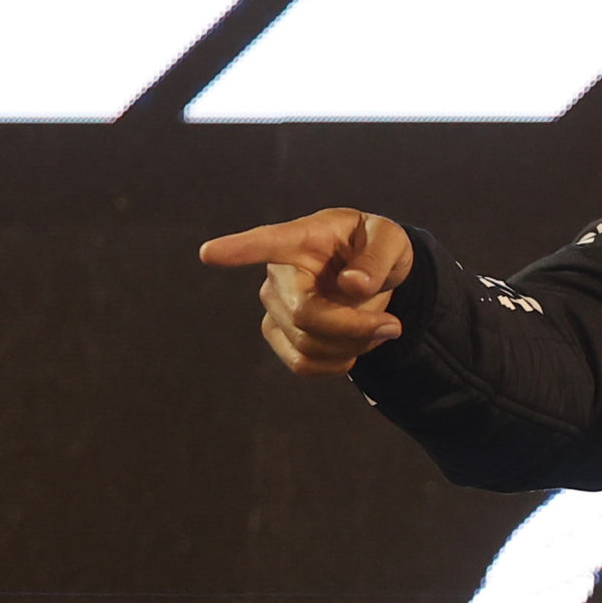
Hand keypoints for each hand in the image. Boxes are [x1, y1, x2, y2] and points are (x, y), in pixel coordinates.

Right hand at [199, 208, 414, 377]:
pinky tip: (356, 345)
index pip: (268, 243)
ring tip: (379, 329)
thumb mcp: (392, 241)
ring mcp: (273, 306)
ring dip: (353, 346)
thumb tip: (353, 285)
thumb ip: (378, 258)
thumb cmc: (376, 246)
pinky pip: (303, 364)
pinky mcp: (278, 334)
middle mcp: (279, 273)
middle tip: (392, 326)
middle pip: (304, 315)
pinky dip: (338, 363)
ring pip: (306, 345)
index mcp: (304, 238)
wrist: (372, 273)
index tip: (209, 253)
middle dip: (354, 328)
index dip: (239, 250)